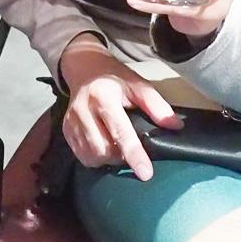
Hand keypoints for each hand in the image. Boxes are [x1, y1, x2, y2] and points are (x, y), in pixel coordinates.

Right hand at [58, 36, 181, 181]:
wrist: (84, 68)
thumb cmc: (114, 78)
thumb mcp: (138, 84)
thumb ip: (156, 105)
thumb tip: (175, 126)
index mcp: (103, 96)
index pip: (120, 132)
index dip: (134, 154)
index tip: (145, 173)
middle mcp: (83, 109)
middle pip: (104, 149)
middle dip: (121, 155)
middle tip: (130, 145)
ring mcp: (71, 121)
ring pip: (92, 156)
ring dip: (108, 158)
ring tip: (116, 144)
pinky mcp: (65, 130)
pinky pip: (82, 156)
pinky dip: (96, 157)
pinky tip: (104, 144)